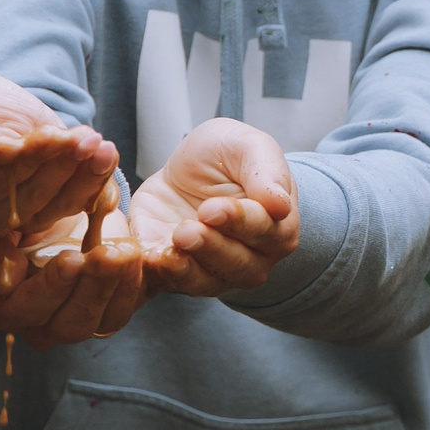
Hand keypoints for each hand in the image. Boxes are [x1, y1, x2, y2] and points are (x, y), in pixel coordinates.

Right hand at [0, 194, 149, 348]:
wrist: (40, 220)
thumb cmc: (8, 225)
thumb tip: (7, 279)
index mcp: (2, 309)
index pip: (25, 309)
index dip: (50, 287)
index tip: (71, 259)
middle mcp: (37, 327)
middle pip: (67, 322)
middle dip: (91, 286)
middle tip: (107, 254)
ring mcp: (72, 326)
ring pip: (98, 321)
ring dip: (115, 286)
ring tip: (127, 252)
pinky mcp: (102, 317)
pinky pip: (119, 313)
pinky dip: (132, 287)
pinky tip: (136, 258)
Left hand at [130, 117, 298, 295]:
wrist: (184, 171)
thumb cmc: (226, 156)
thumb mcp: (246, 145)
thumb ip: (266, 170)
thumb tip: (280, 205)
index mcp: (277, 227)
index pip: (265, 231)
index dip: (239, 221)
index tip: (213, 208)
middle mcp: (252, 259)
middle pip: (238, 264)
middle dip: (211, 247)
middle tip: (187, 229)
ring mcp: (214, 273)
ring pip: (207, 282)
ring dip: (188, 268)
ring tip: (171, 243)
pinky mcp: (175, 273)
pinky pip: (170, 284)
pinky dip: (160, 274)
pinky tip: (150, 258)